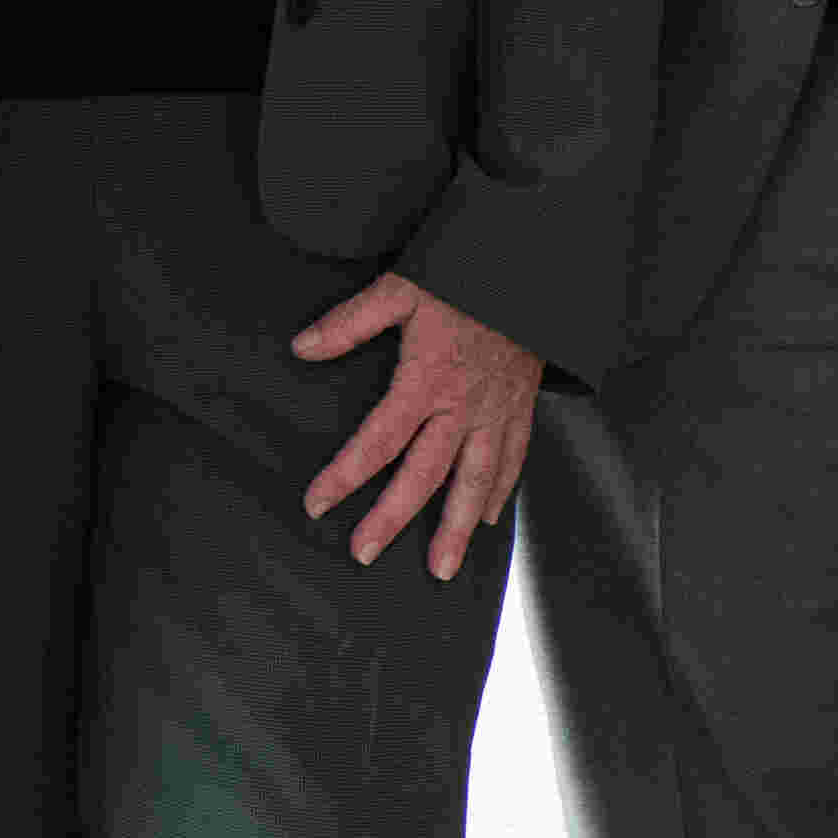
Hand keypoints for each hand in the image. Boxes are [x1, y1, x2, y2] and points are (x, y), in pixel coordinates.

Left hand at [288, 273, 546, 575]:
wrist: (535, 269)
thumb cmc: (465, 276)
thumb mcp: (402, 288)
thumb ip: (351, 321)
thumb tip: (302, 348)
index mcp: (428, 379)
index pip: (379, 439)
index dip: (345, 475)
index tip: (316, 504)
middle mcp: (464, 406)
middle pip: (425, 474)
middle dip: (393, 517)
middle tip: (363, 554)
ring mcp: (497, 412)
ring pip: (476, 481)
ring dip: (458, 528)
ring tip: (442, 568)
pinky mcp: (522, 407)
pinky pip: (514, 459)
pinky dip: (502, 493)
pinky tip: (490, 521)